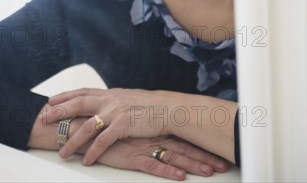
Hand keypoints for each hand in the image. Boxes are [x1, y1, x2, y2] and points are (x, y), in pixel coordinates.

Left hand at [43, 88, 184, 162]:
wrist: (169, 109)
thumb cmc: (151, 105)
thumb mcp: (128, 97)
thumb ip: (113, 100)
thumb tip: (103, 102)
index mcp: (109, 93)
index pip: (81, 93)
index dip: (64, 96)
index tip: (50, 101)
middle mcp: (109, 100)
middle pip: (77, 105)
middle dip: (59, 112)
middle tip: (43, 120)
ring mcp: (115, 113)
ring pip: (86, 127)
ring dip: (72, 141)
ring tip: (62, 152)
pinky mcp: (123, 126)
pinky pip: (103, 142)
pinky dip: (93, 152)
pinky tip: (86, 161)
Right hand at [89, 136, 229, 180]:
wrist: (84, 129)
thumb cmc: (106, 130)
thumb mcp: (130, 129)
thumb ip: (145, 131)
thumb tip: (160, 135)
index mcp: (152, 130)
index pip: (182, 138)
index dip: (201, 146)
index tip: (218, 152)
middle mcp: (151, 137)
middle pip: (183, 148)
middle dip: (204, 157)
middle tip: (223, 165)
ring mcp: (142, 146)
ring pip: (172, 156)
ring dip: (192, 164)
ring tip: (209, 172)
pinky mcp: (131, 157)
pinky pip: (153, 165)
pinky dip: (167, 171)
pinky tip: (179, 176)